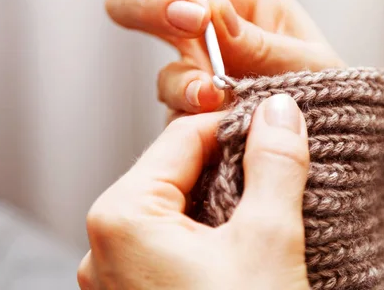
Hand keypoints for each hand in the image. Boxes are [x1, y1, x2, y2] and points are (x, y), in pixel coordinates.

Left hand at [77, 94, 310, 289]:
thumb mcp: (268, 242)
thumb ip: (275, 164)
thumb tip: (279, 110)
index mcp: (121, 219)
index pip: (183, 135)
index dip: (235, 122)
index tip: (276, 122)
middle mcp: (104, 247)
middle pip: (177, 170)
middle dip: (230, 160)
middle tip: (278, 159)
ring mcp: (116, 275)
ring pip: (177, 206)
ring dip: (223, 195)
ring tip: (268, 195)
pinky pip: (171, 240)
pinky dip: (208, 228)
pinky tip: (242, 234)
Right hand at [105, 0, 343, 116]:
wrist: (329, 129)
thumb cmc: (320, 79)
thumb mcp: (305, 55)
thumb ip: (260, 40)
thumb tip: (216, 10)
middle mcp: (202, 31)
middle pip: (133, 0)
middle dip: (150, 4)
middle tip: (193, 22)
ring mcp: (194, 74)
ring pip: (159, 69)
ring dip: (182, 79)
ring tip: (217, 90)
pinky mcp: (192, 114)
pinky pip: (176, 114)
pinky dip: (196, 116)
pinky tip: (222, 115)